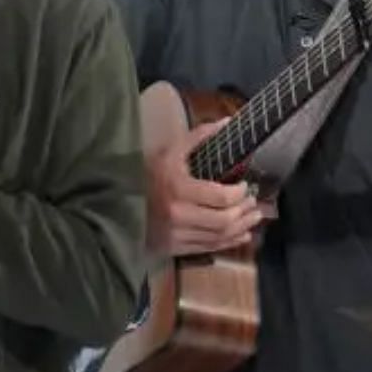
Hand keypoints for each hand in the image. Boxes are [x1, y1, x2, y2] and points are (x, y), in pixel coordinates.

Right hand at [146, 120, 269, 256]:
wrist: (116, 203)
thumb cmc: (145, 174)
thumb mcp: (169, 151)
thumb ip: (199, 137)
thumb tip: (228, 123)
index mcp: (178, 188)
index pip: (220, 196)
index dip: (239, 193)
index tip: (245, 185)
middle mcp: (178, 214)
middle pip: (223, 220)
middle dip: (244, 211)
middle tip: (254, 202)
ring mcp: (176, 234)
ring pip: (218, 237)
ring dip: (241, 228)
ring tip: (253, 217)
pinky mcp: (173, 248)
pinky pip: (207, 248)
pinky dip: (228, 243)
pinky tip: (241, 236)